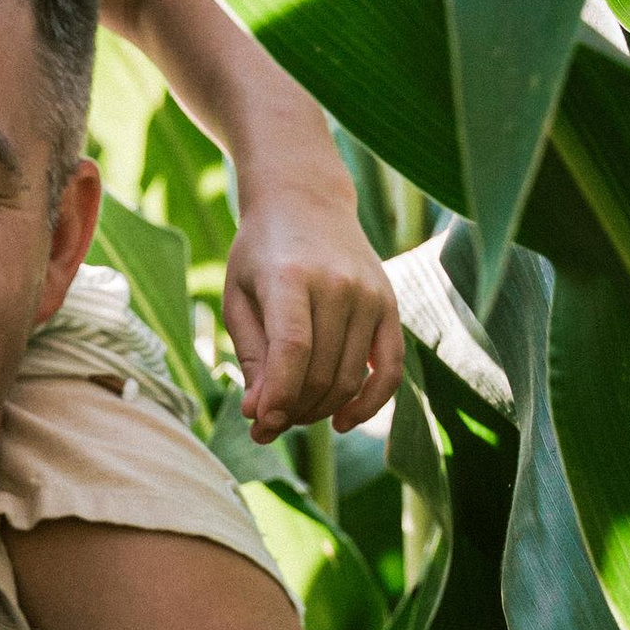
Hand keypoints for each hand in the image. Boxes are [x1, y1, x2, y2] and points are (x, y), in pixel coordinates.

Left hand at [219, 112, 404, 440]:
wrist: (306, 201)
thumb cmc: (261, 254)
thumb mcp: (238, 297)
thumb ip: (251, 355)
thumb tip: (260, 415)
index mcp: (291, 276)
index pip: (292, 349)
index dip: (278, 396)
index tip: (260, 427)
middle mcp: (338, 284)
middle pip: (320, 372)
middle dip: (292, 411)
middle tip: (268, 423)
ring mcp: (370, 294)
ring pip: (349, 379)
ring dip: (320, 411)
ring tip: (293, 414)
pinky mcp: (390, 305)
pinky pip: (390, 369)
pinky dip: (370, 404)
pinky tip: (343, 421)